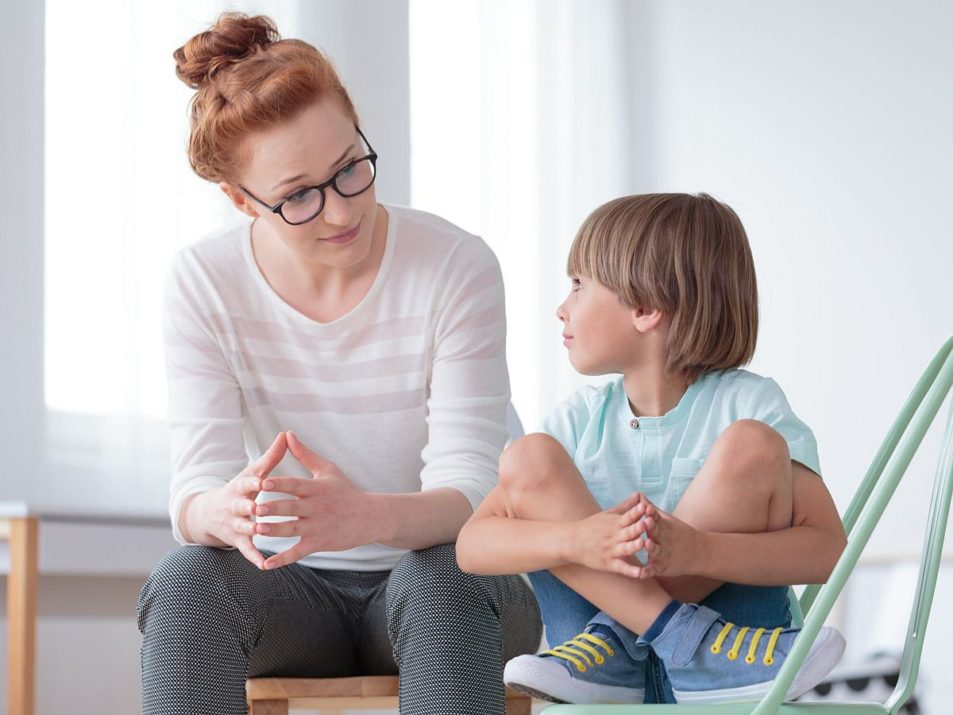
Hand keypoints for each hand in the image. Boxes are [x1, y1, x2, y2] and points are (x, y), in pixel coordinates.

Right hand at [195, 432, 287, 568]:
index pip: (247, 483)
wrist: (210, 513)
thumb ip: (271, 456)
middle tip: (258, 508)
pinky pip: (247, 550)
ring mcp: (235, 524)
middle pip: (241, 506)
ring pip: (243, 527)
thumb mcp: (253, 472)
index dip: (254, 482)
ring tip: (261, 531)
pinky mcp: (238, 540)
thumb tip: (286, 433)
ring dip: (251, 529)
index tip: (263, 480)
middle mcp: (235, 506)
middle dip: (248, 507)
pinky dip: (254, 557)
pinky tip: (264, 565)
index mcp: (241, 487)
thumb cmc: (241, 489)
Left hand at [255, 431, 370, 569]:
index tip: (263, 482)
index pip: (295, 485)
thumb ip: (305, 454)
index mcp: (316, 489)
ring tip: (257, 530)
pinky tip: (266, 565)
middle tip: (255, 508)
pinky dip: (282, 559)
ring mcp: (317, 527)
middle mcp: (316, 508)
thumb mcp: (328, 470)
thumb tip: (287, 435)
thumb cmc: (346, 491)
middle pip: (291, 507)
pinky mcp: (318, 543)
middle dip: (274, 508)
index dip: (280, 484)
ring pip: (292, 529)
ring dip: (275, 530)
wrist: (369, 517)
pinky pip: (298, 552)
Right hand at [565, 493, 650, 575]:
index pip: (628, 516)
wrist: (572, 541)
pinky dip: (630, 571)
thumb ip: (626, 506)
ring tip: (643, 543)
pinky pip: (621, 567)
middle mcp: (614, 536)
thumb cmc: (592, 526)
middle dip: (638, 528)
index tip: (645, 506)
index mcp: (615, 523)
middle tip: (647, 523)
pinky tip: (640, 573)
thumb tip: (640, 494)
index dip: (636, 512)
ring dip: (634, 546)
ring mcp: (611, 551)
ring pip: (626, 549)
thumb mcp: (608, 514)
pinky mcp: (609, 564)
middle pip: (628, 531)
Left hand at [615, 496, 704, 578]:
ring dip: (651, 547)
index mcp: (663, 527)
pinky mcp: (662, 567)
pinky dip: (647, 572)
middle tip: (645, 521)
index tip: (646, 507)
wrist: (699, 553)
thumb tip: (639, 495)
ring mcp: (664, 554)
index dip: (651, 513)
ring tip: (646, 543)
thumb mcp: (667, 521)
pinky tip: (640, 573)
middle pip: (656, 532)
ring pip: (656, 550)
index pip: (656, 518)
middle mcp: (663, 540)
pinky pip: (653, 570)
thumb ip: (651, 510)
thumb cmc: (678, 534)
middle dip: (651, 527)